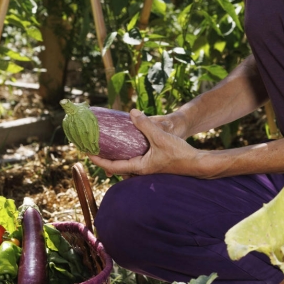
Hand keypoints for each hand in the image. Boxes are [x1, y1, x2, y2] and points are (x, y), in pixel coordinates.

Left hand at [88, 109, 202, 176]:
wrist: (197, 164)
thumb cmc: (180, 154)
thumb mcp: (161, 136)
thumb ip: (146, 124)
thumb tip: (132, 112)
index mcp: (139, 167)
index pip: (112, 166)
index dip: (98, 159)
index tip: (86, 152)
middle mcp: (141, 170)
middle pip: (116, 166)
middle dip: (103, 158)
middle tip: (93, 147)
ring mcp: (147, 168)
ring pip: (125, 164)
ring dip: (115, 156)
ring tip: (106, 146)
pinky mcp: (153, 164)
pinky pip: (134, 160)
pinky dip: (126, 154)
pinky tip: (127, 145)